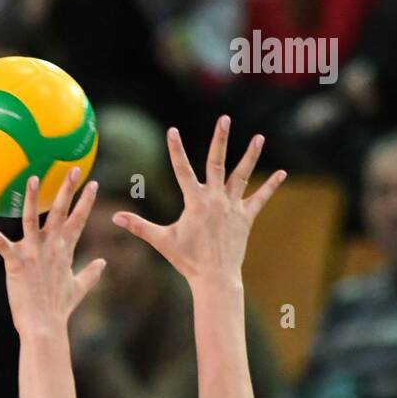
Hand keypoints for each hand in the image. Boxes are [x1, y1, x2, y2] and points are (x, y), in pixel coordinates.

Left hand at [0, 170, 104, 334]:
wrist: (44, 325)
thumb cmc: (59, 309)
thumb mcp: (78, 288)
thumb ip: (91, 273)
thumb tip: (103, 263)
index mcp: (65, 251)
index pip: (79, 220)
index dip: (86, 202)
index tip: (93, 183)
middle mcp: (51, 247)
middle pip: (61, 212)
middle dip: (68, 189)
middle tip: (74, 168)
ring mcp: (33, 253)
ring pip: (32, 219)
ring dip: (33, 198)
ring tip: (34, 177)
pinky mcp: (15, 262)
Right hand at [112, 117, 285, 284]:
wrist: (215, 278)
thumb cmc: (187, 260)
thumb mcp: (162, 241)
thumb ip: (139, 226)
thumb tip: (115, 218)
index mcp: (195, 202)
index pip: (183, 170)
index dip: (176, 150)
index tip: (172, 130)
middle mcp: (216, 199)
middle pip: (217, 163)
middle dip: (220, 140)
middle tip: (224, 118)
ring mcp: (232, 207)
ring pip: (242, 176)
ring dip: (251, 156)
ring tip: (259, 138)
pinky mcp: (245, 218)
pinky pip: (260, 199)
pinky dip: (270, 187)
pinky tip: (282, 174)